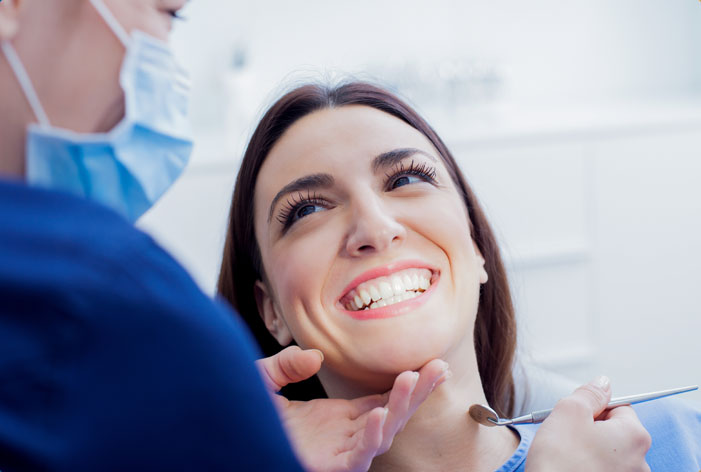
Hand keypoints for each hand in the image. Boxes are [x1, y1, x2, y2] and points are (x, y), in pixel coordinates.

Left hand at [257, 346, 449, 471]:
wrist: (227, 440)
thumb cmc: (246, 417)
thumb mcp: (264, 380)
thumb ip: (286, 365)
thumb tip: (315, 356)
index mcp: (338, 418)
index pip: (382, 398)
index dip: (406, 383)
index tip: (431, 363)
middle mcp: (344, 435)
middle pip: (392, 413)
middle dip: (418, 392)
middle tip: (441, 367)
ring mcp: (339, 452)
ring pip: (382, 433)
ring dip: (400, 407)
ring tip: (413, 379)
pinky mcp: (330, 467)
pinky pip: (358, 455)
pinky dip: (371, 436)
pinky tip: (378, 414)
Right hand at [526, 376, 651, 471]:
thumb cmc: (559, 461)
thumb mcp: (569, 411)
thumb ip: (589, 393)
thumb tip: (602, 383)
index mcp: (634, 435)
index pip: (618, 406)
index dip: (593, 407)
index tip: (575, 415)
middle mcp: (639, 461)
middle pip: (614, 430)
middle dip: (589, 428)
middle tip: (566, 434)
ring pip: (606, 452)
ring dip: (586, 449)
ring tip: (565, 455)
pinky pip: (601, 469)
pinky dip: (586, 467)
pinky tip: (569, 468)